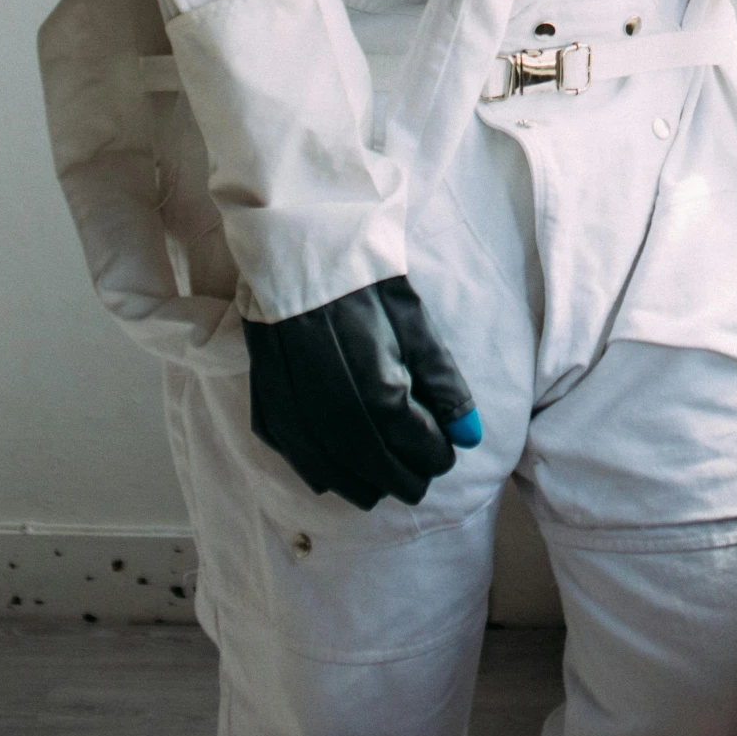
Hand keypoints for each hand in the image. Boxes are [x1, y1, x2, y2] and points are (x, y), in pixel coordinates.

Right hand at [244, 274, 481, 510]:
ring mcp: (294, 403)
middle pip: (370, 461)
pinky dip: (315, 469)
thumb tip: (469, 436)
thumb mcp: (414, 323)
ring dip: (358, 484)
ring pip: (327, 466)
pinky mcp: (267, 395)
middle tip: (419, 483)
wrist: (302, 246)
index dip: (433, 455)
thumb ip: (443, 383)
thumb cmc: (364, 280)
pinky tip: (332, 476)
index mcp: (375, 383)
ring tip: (381, 488)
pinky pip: (291, 449)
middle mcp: (331, 403)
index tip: (447, 458)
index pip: (411, 441)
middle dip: (400, 478)